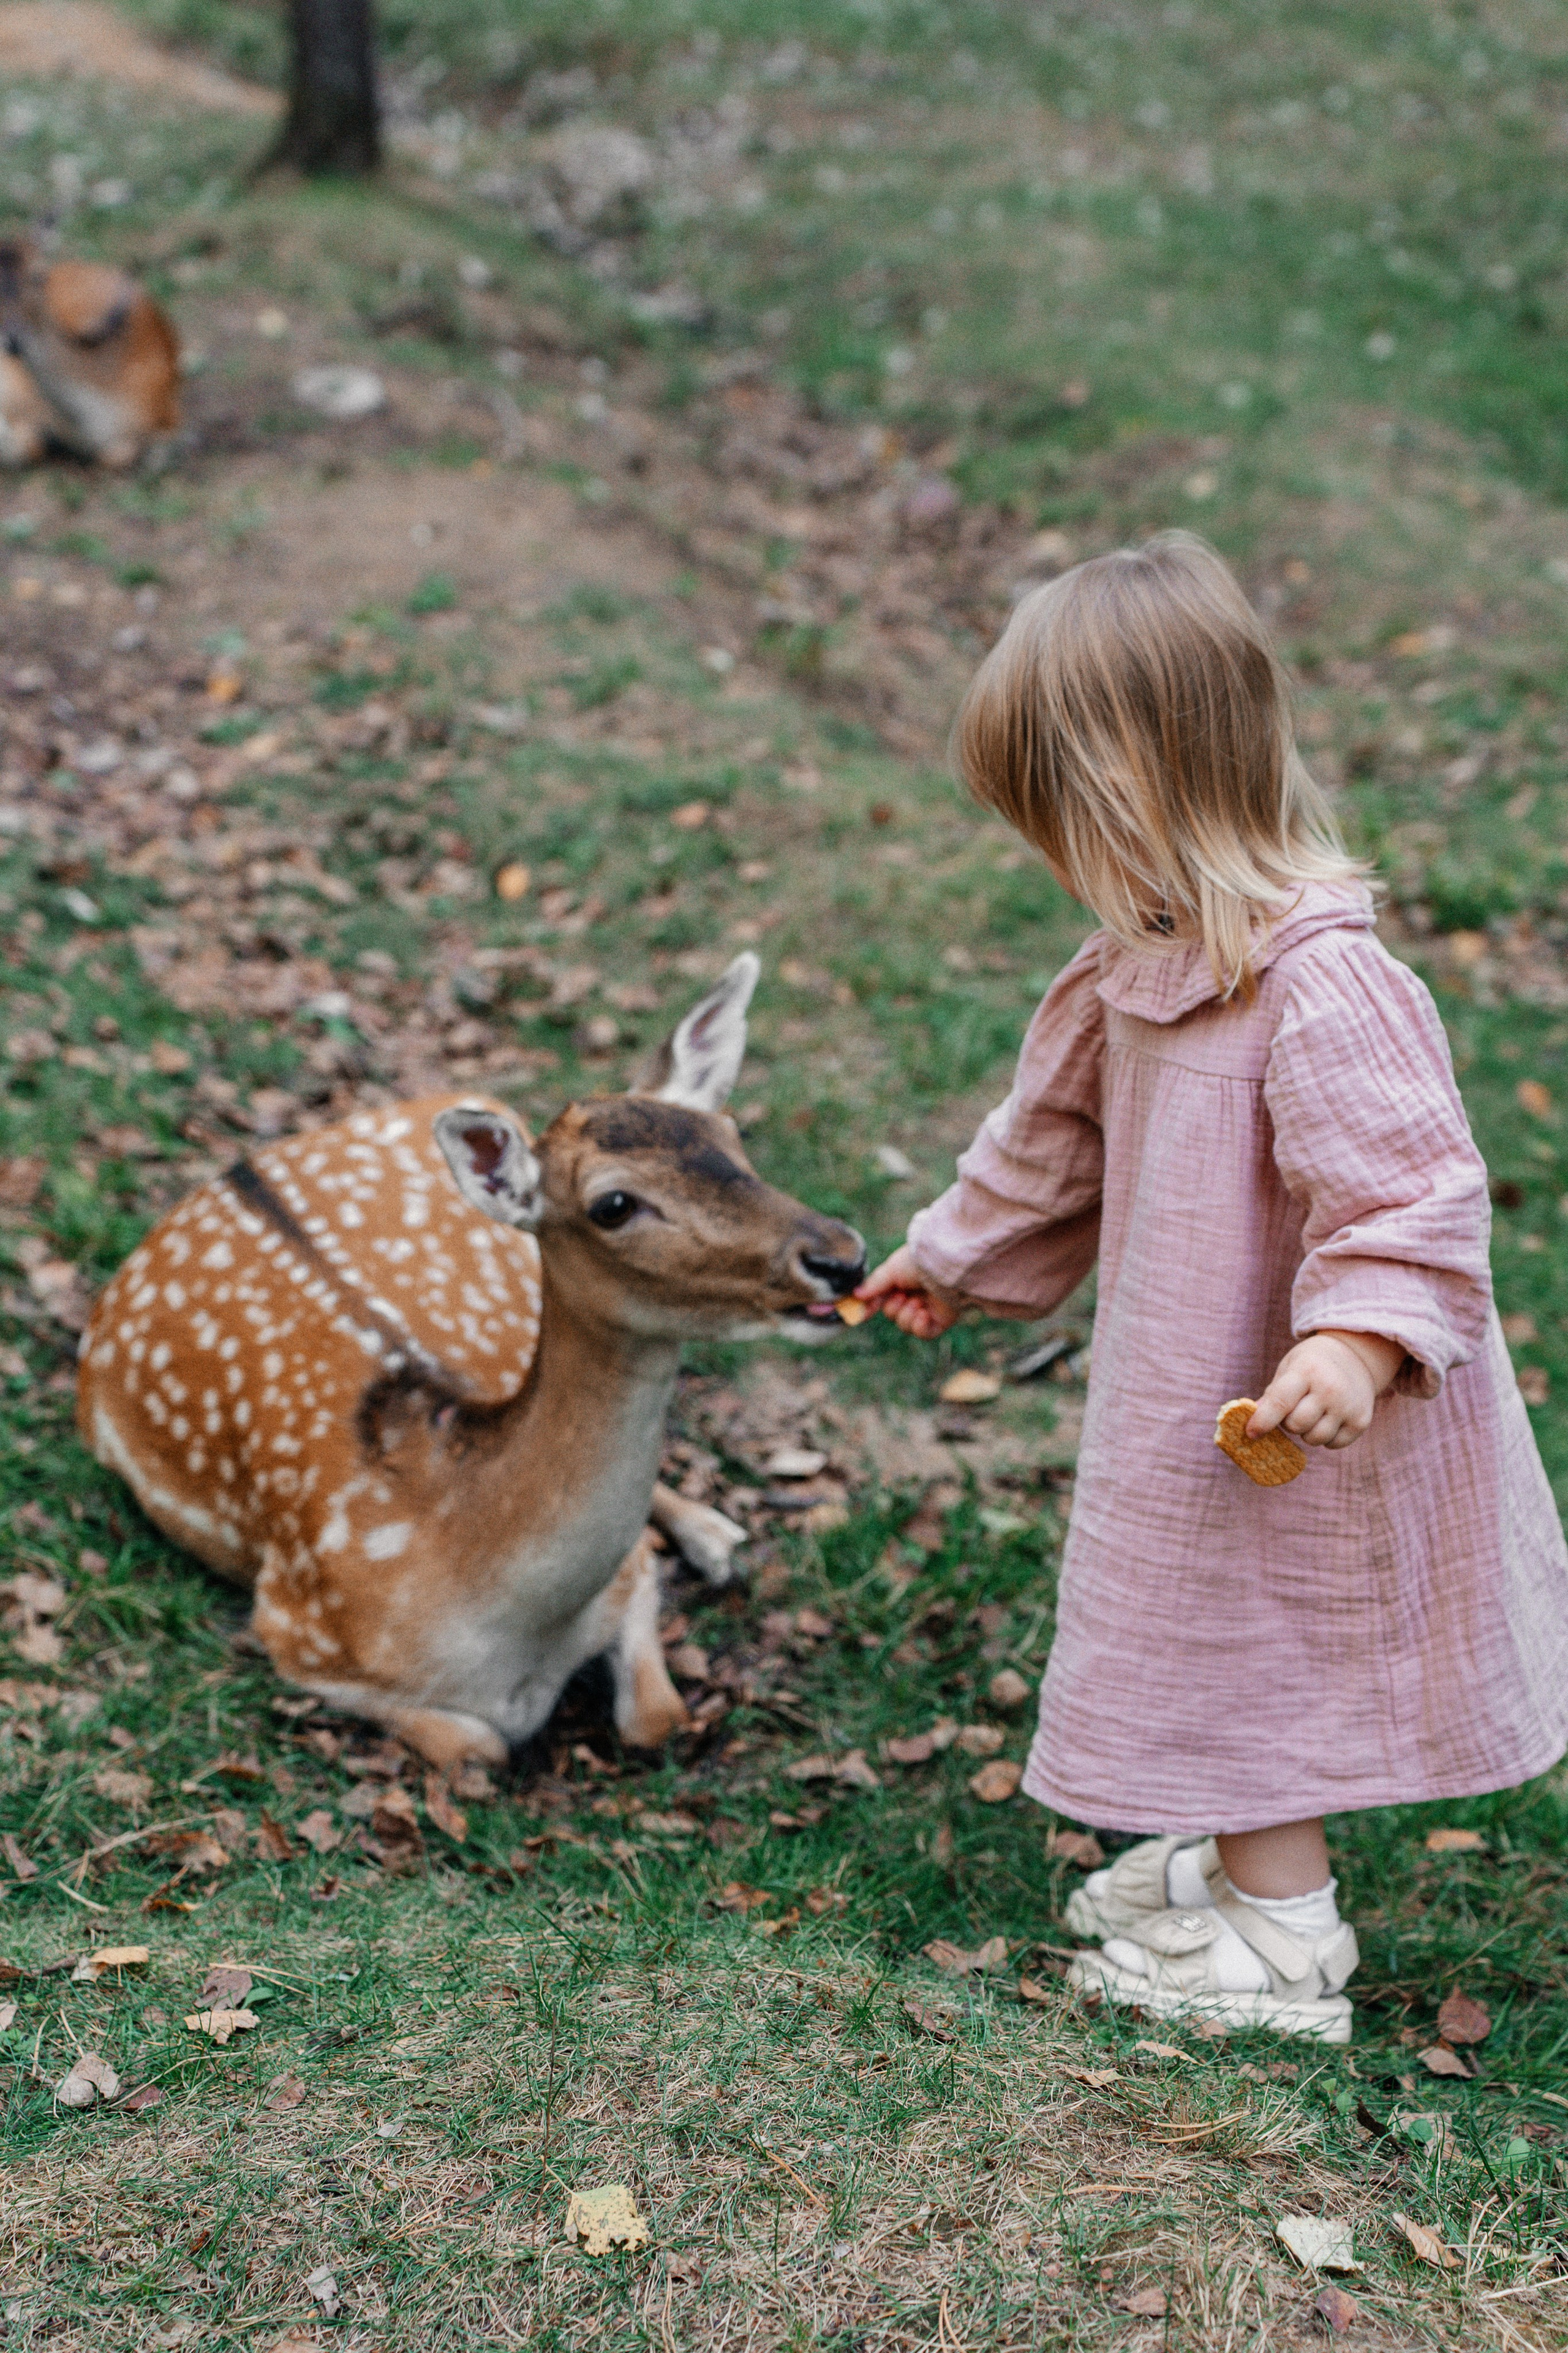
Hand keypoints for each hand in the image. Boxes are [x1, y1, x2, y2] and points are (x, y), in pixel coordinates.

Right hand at [855, 1245, 962, 1339]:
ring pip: (906, 1326)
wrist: (944, 1267)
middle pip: (892, 1314)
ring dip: (907, 1315)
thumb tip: (856, 1295)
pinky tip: (923, 1314)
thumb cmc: (918, 1263)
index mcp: (902, 1282)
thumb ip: (874, 1285)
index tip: (858, 1315)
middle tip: (903, 1296)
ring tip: (918, 1302)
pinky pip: (923, 1334)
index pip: (882, 1299)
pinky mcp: (941, 1320)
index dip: (870, 1307)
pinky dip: (920, 1326)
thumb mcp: (891, 1270)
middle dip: (894, 1308)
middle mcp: (914, 1295)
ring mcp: (928, 1308)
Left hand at [1248, 1329, 1405, 1449]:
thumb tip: (1252, 1420)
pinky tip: (1329, 1418)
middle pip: (1296, 1425)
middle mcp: (1330, 1389)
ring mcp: (1348, 1407)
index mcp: (1307, 1371)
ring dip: (1306, 1432)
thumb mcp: (1289, 1368)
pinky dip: (1326, 1438)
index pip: (1280, 1403)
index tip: (1251, 1433)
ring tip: (1313, 1413)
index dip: (1262, 1421)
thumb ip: (1272, 1394)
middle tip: (1294, 1409)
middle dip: (1288, 1423)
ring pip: (1314, 1439)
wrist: (1355, 1356)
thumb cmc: (1312, 1364)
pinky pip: (1332, 1444)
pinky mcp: (1361, 1421)